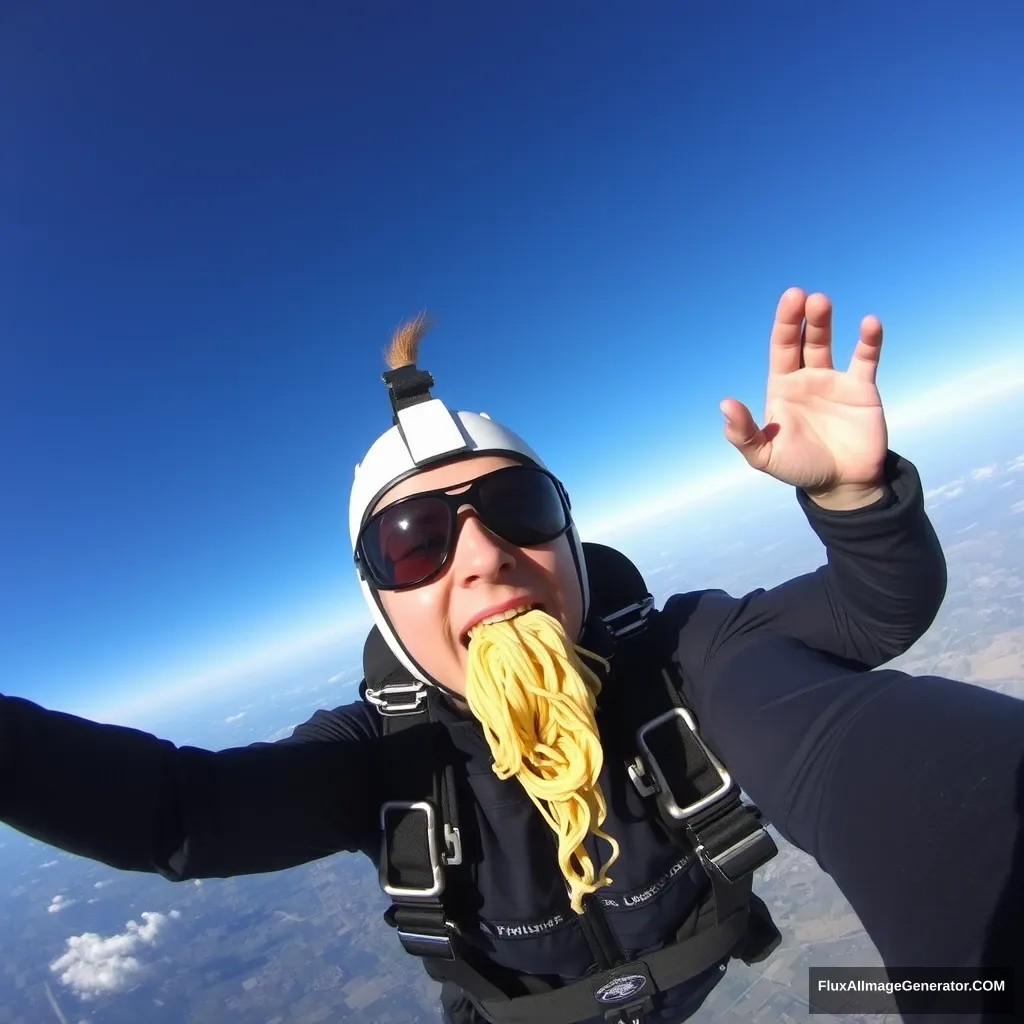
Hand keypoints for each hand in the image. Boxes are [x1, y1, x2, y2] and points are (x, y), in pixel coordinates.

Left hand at [721, 288, 887, 509]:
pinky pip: (866, 360)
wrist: (841, 484)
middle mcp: (807, 378)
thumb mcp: (765, 456)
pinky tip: (870, 323)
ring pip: (828, 344)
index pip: (781, 348)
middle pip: (803, 340)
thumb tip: (725, 404)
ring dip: (825, 323)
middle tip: (803, 296)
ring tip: (822, 302)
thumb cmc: (799, 467)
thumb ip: (744, 433)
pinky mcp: (862, 389)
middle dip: (801, 318)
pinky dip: (869, 341)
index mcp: (782, 388)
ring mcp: (835, 381)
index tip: (789, 300)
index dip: (783, 324)